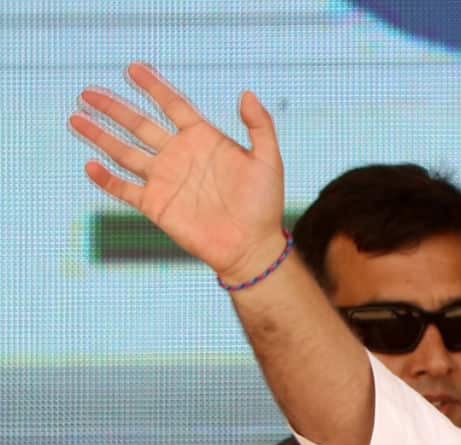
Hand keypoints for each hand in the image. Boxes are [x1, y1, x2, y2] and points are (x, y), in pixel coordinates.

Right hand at [69, 62, 285, 279]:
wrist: (252, 245)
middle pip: (139, 124)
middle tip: (88, 91)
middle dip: (114, 108)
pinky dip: (106, 179)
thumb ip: (260, 126)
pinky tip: (90, 165)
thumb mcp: (269, 161)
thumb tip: (247, 94)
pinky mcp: (156, 205)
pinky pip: (124, 189)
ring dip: (100, 136)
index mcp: (204, 139)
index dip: (154, 86)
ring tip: (76, 117)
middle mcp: (179, 155)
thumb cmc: (264, 205)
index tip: (133, 68)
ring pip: (124, 152)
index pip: (173, 105)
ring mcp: (165, 180)